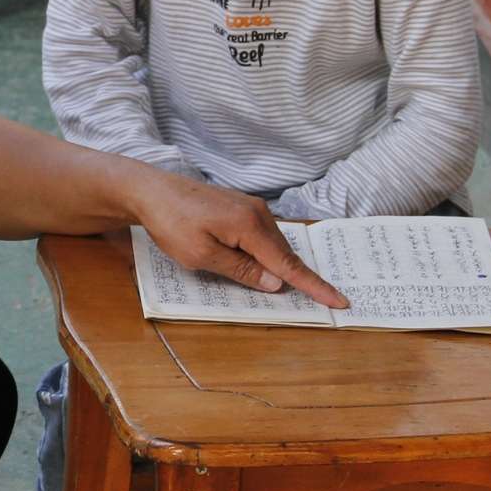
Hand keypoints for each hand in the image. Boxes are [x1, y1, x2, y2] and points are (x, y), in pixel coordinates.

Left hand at [127, 169, 347, 307]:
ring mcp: (249, 206)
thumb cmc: (172, 224)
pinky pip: (261, 235)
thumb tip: (275, 282)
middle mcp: (257, 213)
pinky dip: (264, 251)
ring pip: (271, 244)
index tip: (338, 300)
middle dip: (297, 277)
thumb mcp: (202, 256)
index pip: (288, 264)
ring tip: (280, 284)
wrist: (152, 190)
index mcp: (250, 226)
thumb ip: (241, 270)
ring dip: (276, 264)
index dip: (314, 285)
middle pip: (283, 254)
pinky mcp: (240, 206)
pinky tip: (257, 261)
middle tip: (320, 298)